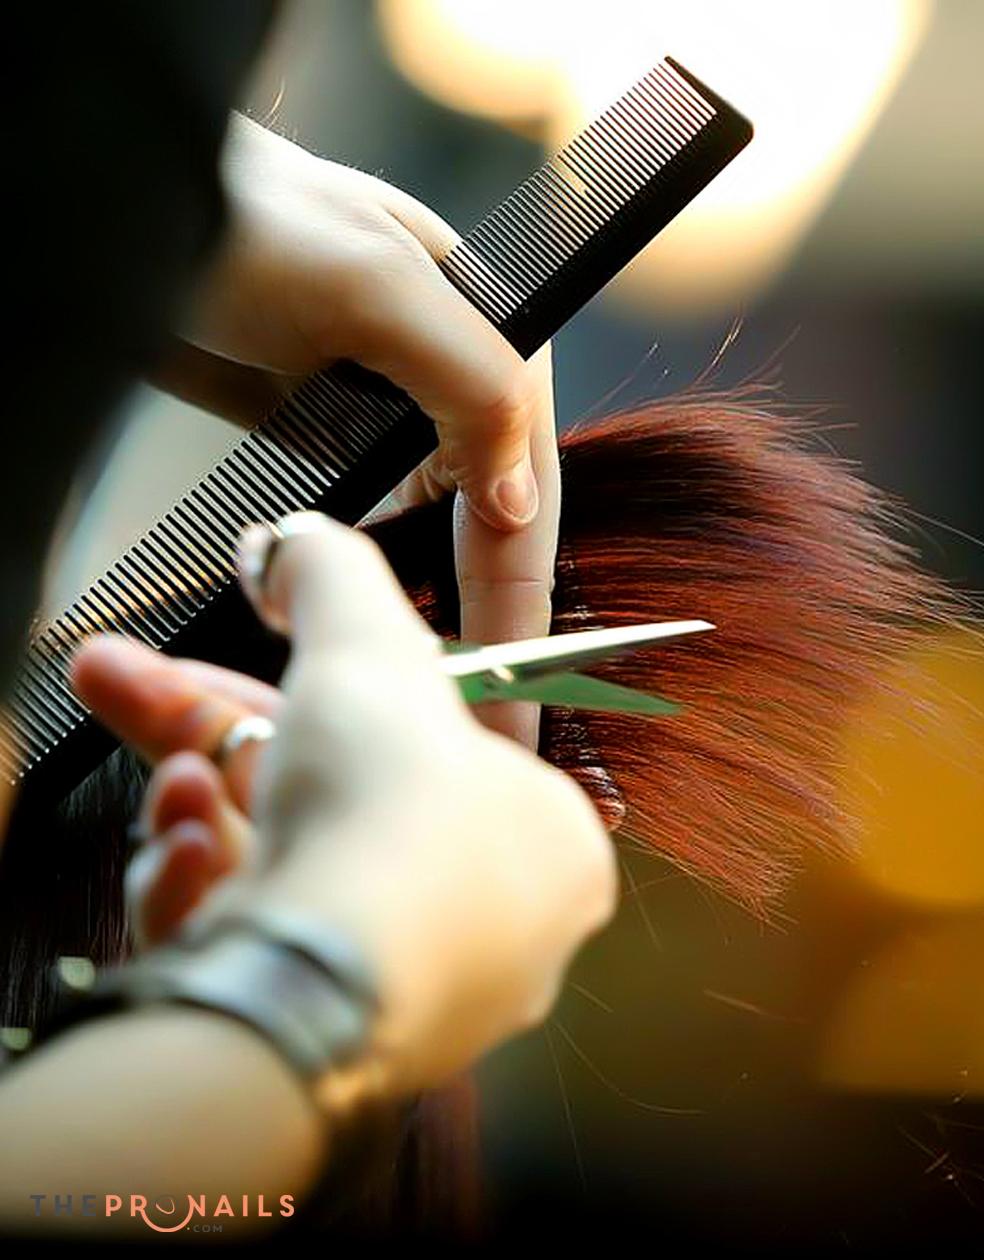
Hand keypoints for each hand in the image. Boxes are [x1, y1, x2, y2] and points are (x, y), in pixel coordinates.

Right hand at [72, 514, 615, 1093]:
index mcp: (545, 838)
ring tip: (170, 788)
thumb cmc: (391, 822)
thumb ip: (333, 579)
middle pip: (332, 800)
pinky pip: (266, 952)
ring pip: (288, 875)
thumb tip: (291, 541)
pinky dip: (213, 897)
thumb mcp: (367, 652)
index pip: (414, 743)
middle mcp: (493, 926)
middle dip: (212, 733)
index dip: (308, 690)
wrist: (327, 984)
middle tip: (122, 682)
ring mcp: (411, 992)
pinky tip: (180, 865)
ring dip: (209, 813)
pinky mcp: (328, 1041)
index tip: (235, 664)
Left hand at [161, 115, 559, 747]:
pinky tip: (388, 624)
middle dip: (490, 610)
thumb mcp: (374, 288)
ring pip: (440, 528)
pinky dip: (383, 575)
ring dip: (442, 600)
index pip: (526, 484)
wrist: (130, 204)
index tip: (513, 676)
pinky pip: (378, 520)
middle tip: (490, 710)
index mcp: (492, 335)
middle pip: (492, 518)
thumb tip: (524, 503)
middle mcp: (452, 378)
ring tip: (450, 685)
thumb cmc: (244, 216)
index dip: (519, 588)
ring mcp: (391, 408)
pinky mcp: (334, 430)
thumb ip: (473, 384)